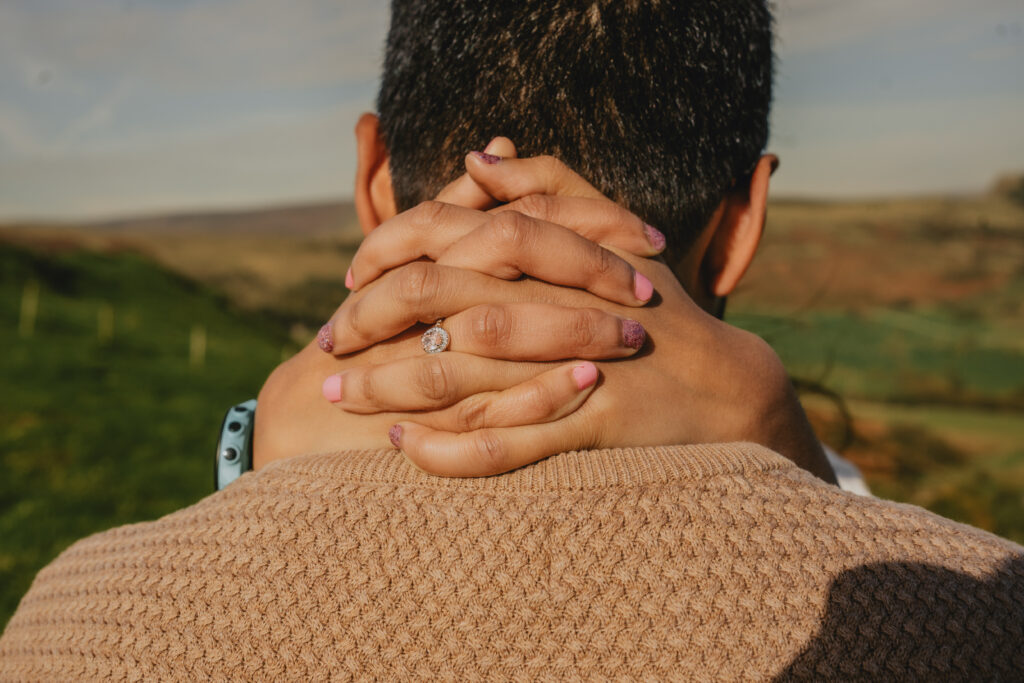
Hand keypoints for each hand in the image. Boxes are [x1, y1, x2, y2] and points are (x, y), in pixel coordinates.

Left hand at [311, 151, 833, 481]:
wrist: (724, 384)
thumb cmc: (654, 307)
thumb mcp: (609, 233)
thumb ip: (547, 186)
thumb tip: (480, 157)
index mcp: (548, 253)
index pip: (442, 234)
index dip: (384, 253)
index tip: (350, 281)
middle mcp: (548, 301)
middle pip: (429, 300)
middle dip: (364, 323)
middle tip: (326, 346)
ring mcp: (564, 365)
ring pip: (452, 374)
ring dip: (384, 387)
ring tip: (337, 397)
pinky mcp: (585, 424)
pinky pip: (499, 443)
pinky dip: (445, 448)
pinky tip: (402, 447)